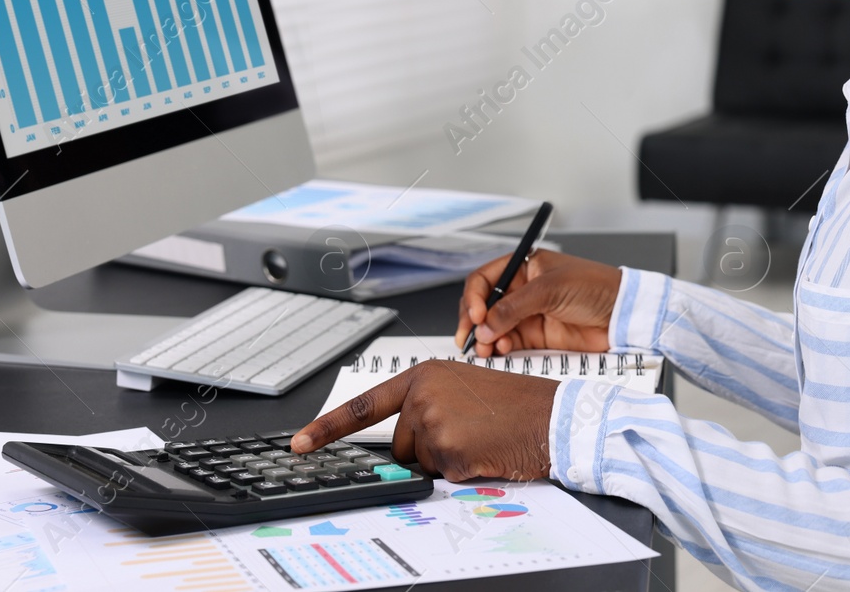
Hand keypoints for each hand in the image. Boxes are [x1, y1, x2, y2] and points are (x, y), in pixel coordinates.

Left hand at [291, 361, 557, 480]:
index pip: (364, 406)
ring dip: (446, 460)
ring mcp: (432, 420)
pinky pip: (440, 474)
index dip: (327, 427)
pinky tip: (484, 449)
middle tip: (468, 432)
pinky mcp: (446, 447)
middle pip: (399, 444)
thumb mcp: (462, 392)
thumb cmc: (513, 405)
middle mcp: (422, 394)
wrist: (549, 415)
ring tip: (478, 437)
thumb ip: (425, 409)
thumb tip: (400, 446)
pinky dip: (462, 470)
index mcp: (424, 376)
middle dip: (428, 449)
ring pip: (419, 462)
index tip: (299, 443)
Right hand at [454, 249, 620, 356]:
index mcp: (522, 267)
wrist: (621, 314)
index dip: (475, 297)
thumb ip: (515, 307)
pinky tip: (500, 350)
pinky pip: (508, 343)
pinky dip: (499, 348)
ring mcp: (527, 314)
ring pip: (492, 327)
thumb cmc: (594, 287)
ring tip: (486, 348)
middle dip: (473, 321)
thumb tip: (485, 324)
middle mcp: (521, 290)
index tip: (477, 315)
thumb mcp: (551, 289)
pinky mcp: (535, 337)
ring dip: (484, 338)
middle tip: (469, 337)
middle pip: (483, 305)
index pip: (485, 280)